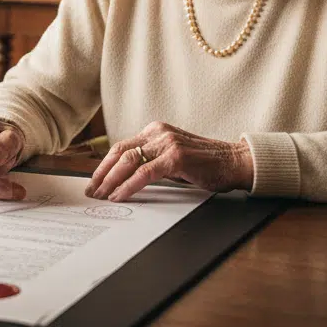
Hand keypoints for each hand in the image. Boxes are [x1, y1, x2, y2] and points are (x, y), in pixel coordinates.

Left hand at [85, 122, 252, 202]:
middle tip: (91, 191)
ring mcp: (167, 143)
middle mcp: (159, 132)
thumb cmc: (205, 164)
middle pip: (120, 152)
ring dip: (111, 181)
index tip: (94, 181)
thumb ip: (152, 161)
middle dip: (102, 174)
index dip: (104, 165)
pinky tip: (120, 196)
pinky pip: (145, 173)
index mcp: (155, 130)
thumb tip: (125, 178)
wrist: (234, 162)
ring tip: (102, 196)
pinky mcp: (176, 157)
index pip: (121, 147)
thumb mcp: (172, 157)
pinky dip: (129, 186)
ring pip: (129, 162)